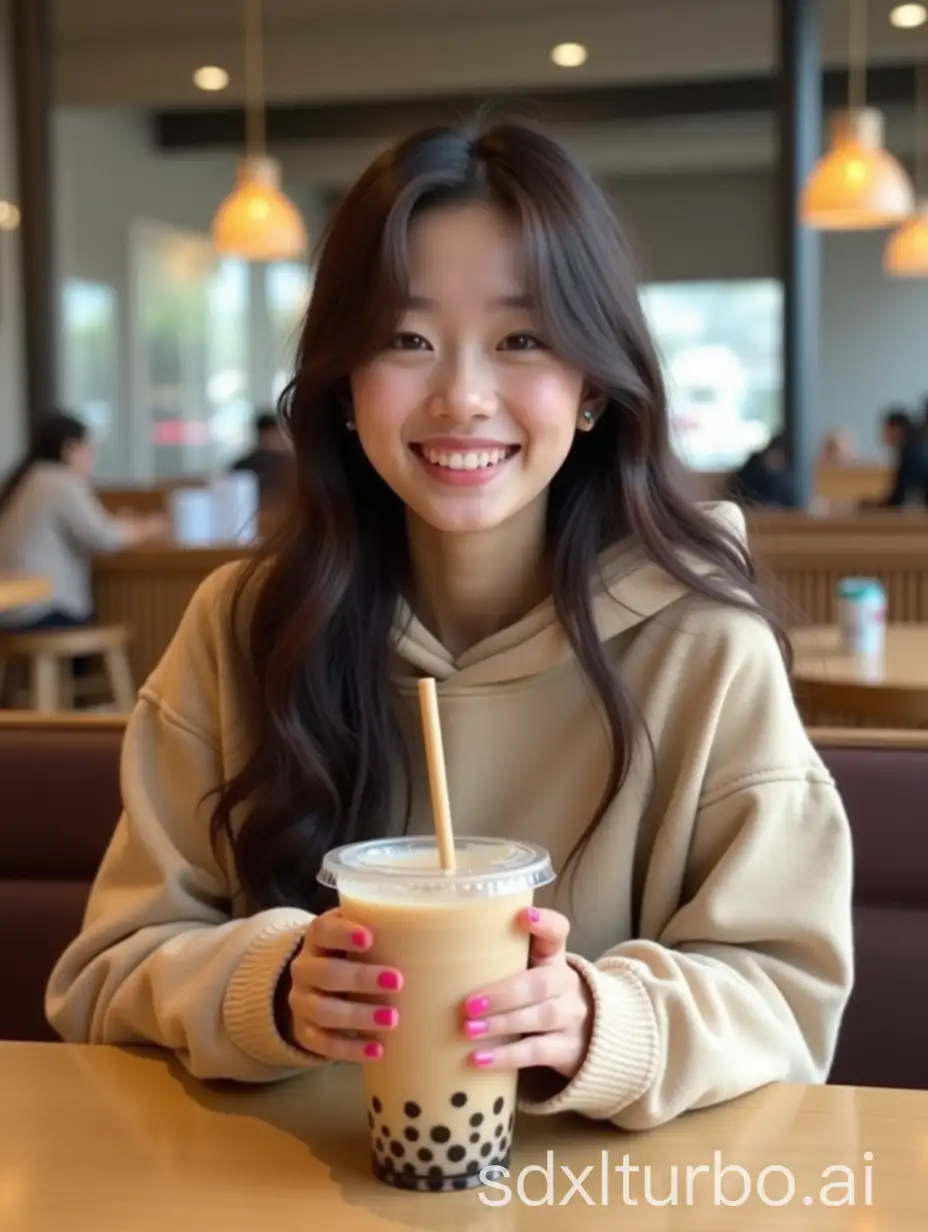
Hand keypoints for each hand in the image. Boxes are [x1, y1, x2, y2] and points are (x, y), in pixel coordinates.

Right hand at [282, 909, 402, 1062]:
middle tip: (397, 981)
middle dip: (360, 978)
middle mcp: (304, 969)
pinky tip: (378, 1049)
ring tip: (392, 1019)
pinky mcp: (305, 1032)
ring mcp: (301, 1002)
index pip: (322, 930)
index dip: (343, 934)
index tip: (369, 939)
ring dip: (358, 1015)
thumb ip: (385, 926)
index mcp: (317, 939)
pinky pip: (323, 1043)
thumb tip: (438, 925)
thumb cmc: (352, 955)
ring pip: (323, 1010)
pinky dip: (350, 1048)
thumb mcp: (361, 934)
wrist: (316, 987)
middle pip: (325, 973)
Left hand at [459, 907, 593, 1081]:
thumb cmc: (538, 996)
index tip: (523, 915)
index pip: (558, 931)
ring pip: (541, 1017)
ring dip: (502, 1024)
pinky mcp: (566, 1050)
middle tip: (469, 1004)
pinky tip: (479, 1059)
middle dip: (504, 993)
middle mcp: (566, 983)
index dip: (544, 923)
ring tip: (469, 1030)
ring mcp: (570, 1017)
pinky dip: (507, 1056)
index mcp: (553, 957)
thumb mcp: (529, 971)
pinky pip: (537, 1052)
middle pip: (542, 983)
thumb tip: (434, 950)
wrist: (587, 1035)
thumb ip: (496, 958)